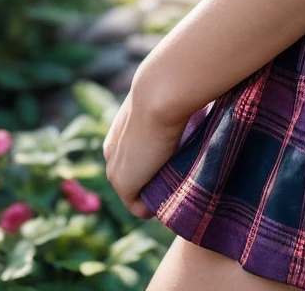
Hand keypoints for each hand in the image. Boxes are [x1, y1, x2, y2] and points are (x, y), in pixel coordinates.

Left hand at [103, 80, 193, 217]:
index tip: (174, 164)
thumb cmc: (168, 94)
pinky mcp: (123, 184)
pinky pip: (138, 208)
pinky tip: (170, 198)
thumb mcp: (163, 108)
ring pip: (135, 195)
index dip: (152, 166)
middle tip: (178, 179)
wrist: (159, 95)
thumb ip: (165, 118)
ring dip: (154, 195)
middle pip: (132, 180)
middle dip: (152, 183)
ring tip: (177, 187)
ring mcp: (115, 171)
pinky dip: (153, 209)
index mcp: (118, 135)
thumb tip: (192, 117)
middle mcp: (111, 153)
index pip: (133, 160)